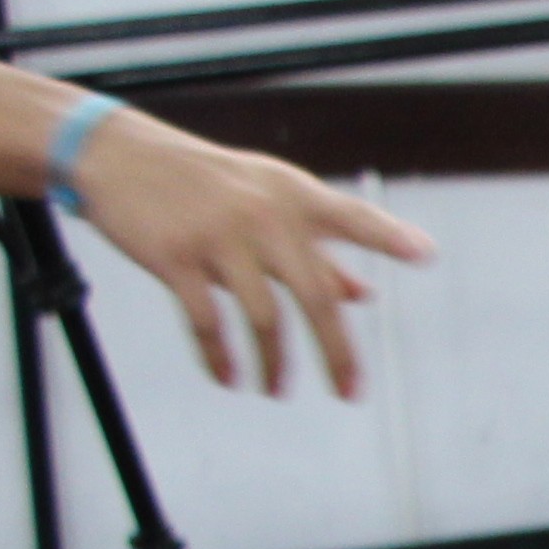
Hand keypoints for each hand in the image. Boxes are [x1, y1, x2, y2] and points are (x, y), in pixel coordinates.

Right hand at [56, 108, 432, 395]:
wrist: (122, 156)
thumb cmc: (208, 185)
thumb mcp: (268, 202)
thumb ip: (317, 250)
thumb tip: (365, 294)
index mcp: (293, 196)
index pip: (352, 216)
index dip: (389, 236)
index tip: (425, 254)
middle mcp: (263, 214)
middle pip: (314, 294)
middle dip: (337, 352)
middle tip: (350, 392)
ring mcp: (218, 235)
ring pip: (263, 316)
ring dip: (274, 364)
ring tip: (276, 389)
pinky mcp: (175, 256)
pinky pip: (207, 321)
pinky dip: (221, 357)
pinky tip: (230, 377)